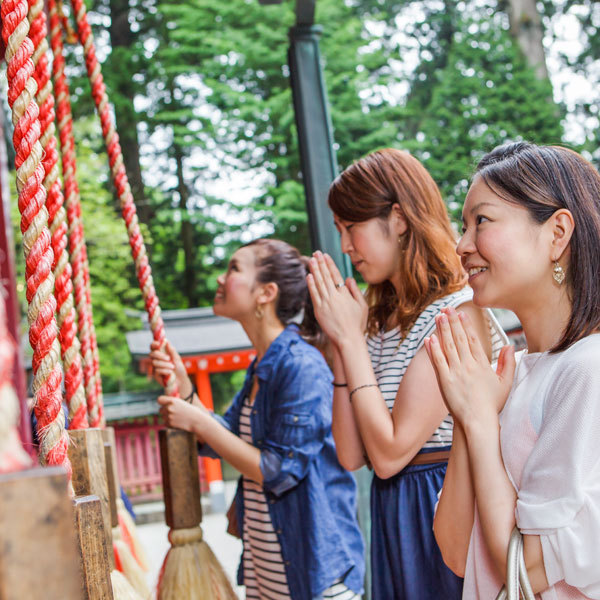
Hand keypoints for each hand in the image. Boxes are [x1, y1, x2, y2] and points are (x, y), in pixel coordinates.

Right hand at [149, 339, 191, 396]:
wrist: (181, 380)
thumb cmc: (179, 369)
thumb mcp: (177, 359)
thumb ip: (172, 351)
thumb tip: (166, 342)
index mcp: (162, 353)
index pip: (154, 346)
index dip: (154, 344)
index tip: (158, 344)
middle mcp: (157, 359)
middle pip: (151, 354)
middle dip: (159, 355)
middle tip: (168, 358)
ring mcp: (155, 367)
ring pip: (154, 362)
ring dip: (165, 365)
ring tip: (172, 367)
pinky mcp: (155, 374)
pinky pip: (157, 370)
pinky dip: (165, 371)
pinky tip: (170, 373)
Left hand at [158, 395, 208, 432]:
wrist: (197, 421)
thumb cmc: (191, 411)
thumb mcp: (182, 403)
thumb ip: (173, 402)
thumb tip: (165, 402)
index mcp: (173, 401)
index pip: (159, 399)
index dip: (162, 402)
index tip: (164, 403)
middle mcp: (169, 408)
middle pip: (160, 409)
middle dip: (165, 410)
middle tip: (173, 412)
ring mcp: (168, 416)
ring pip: (163, 416)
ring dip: (167, 417)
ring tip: (177, 417)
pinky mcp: (169, 424)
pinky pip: (165, 422)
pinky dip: (169, 423)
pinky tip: (177, 422)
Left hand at [307, 251, 367, 347]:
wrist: (348, 339)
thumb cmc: (357, 324)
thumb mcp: (362, 306)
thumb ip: (355, 291)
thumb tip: (348, 279)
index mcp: (345, 294)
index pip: (336, 275)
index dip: (329, 264)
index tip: (325, 255)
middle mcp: (334, 297)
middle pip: (326, 276)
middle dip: (320, 263)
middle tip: (316, 253)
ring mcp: (325, 303)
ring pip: (318, 283)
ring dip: (314, 270)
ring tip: (311, 260)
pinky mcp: (318, 310)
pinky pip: (314, 294)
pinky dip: (311, 285)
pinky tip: (309, 276)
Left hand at [424, 307, 515, 426]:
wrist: (478, 421)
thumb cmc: (491, 404)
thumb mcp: (505, 383)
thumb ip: (507, 363)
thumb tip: (509, 346)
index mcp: (482, 365)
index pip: (474, 340)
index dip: (467, 325)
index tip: (462, 313)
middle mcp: (469, 366)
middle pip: (460, 339)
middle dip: (452, 322)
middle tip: (447, 308)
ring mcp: (456, 373)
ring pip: (448, 346)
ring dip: (442, 330)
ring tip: (438, 316)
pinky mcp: (445, 381)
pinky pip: (438, 361)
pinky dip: (433, 349)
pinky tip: (429, 338)